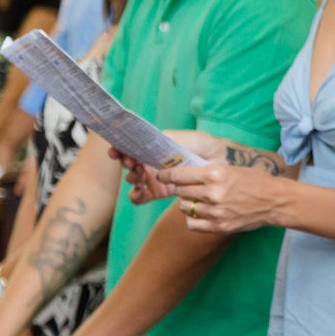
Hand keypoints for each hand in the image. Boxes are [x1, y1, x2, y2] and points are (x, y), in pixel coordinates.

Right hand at [111, 130, 225, 203]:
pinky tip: (139, 191)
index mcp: (153, 147)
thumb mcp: (182, 138)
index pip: (130, 147)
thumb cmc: (202, 145)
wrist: (218, 161)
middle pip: (128, 164)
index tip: (116, 151)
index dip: (120, 148)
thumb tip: (144, 139)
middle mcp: (150, 162)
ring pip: (132, 180)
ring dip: (131, 177)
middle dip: (125, 162)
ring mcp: (153, 178)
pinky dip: (135, 196)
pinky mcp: (159, 192)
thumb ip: (162, 139)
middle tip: (131, 162)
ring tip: (140, 174)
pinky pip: (140, 197)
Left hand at [157, 163, 282, 232]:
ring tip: (198, 199)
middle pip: (180, 191)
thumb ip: (208, 173)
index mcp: (216, 174)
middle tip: (187, 186)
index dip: (167, 174)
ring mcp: (215, 211)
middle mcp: (213, 193)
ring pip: (185, 207)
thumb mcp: (231, 169)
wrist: (275, 201)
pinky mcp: (219, 226)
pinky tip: (202, 212)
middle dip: (181, 188)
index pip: (179, 175)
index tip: (162, 174)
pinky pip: (192, 223)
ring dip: (188, 202)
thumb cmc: (255, 181)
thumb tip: (184, 175)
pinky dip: (193, 218)